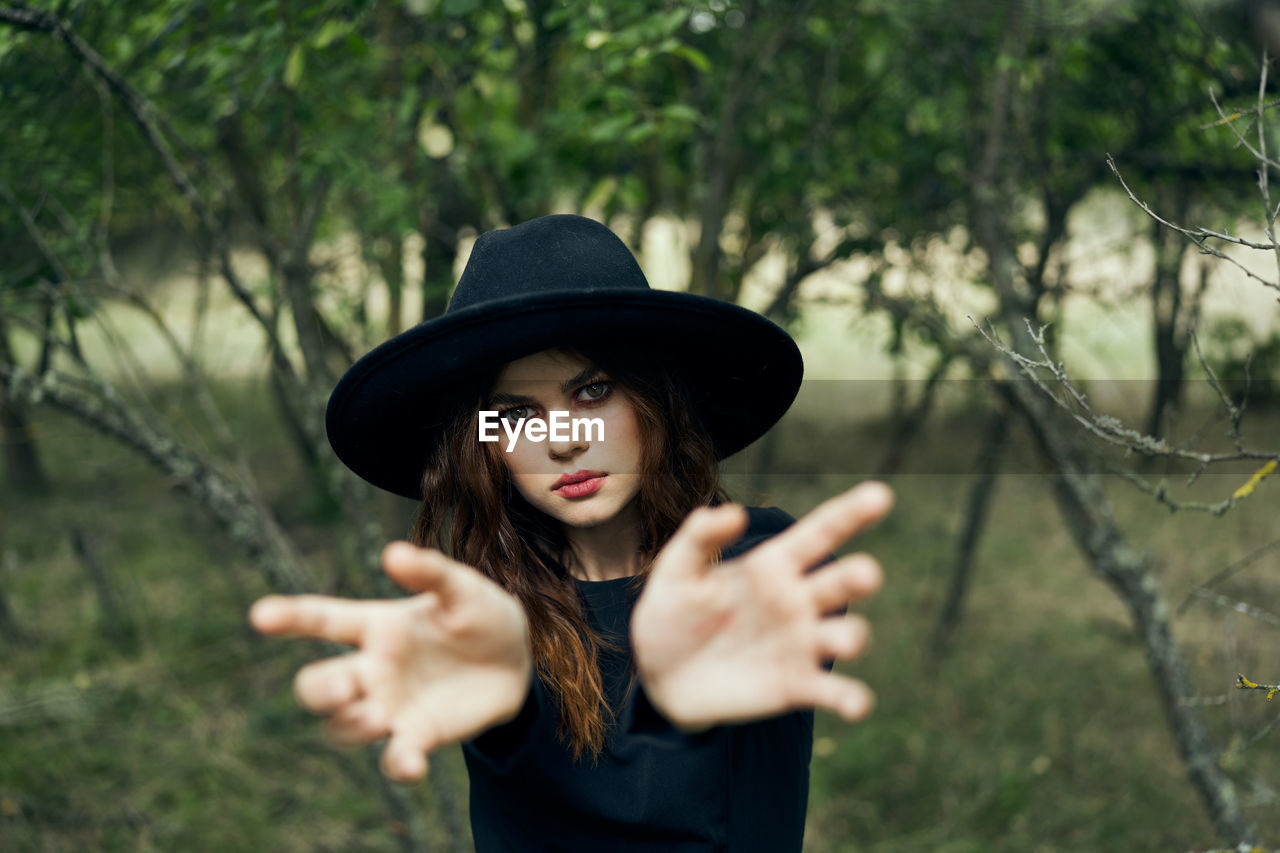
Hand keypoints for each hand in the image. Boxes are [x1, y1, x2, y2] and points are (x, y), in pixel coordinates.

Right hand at [249, 542, 531, 781]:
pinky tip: (412, 766)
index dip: (290, 617)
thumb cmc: (480, 615)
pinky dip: (398, 764)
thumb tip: (392, 553)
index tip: (260, 615)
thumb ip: (431, 572)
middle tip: (342, 689)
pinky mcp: (419, 736)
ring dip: (351, 726)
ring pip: (343, 727)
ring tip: (377, 718)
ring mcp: (392, 706)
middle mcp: (374, 669)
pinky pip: (394, 759)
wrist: (515, 661)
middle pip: (320, 684)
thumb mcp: (464, 589)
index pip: (323, 620)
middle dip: (319, 691)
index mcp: (378, 626)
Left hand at [631, 481, 890, 731]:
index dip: (851, 513)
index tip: (880, 495)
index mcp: (775, 565)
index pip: (820, 533)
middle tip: (866, 574)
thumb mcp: (677, 569)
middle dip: (858, 577)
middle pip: (839, 583)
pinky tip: (857, 705)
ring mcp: (801, 644)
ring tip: (845, 640)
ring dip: (851, 636)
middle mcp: (798, 600)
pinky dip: (850, 698)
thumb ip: (700, 537)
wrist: (660, 673)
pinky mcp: (796, 686)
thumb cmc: (673, 611)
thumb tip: (732, 512)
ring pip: (843, 635)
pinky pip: (832, 692)